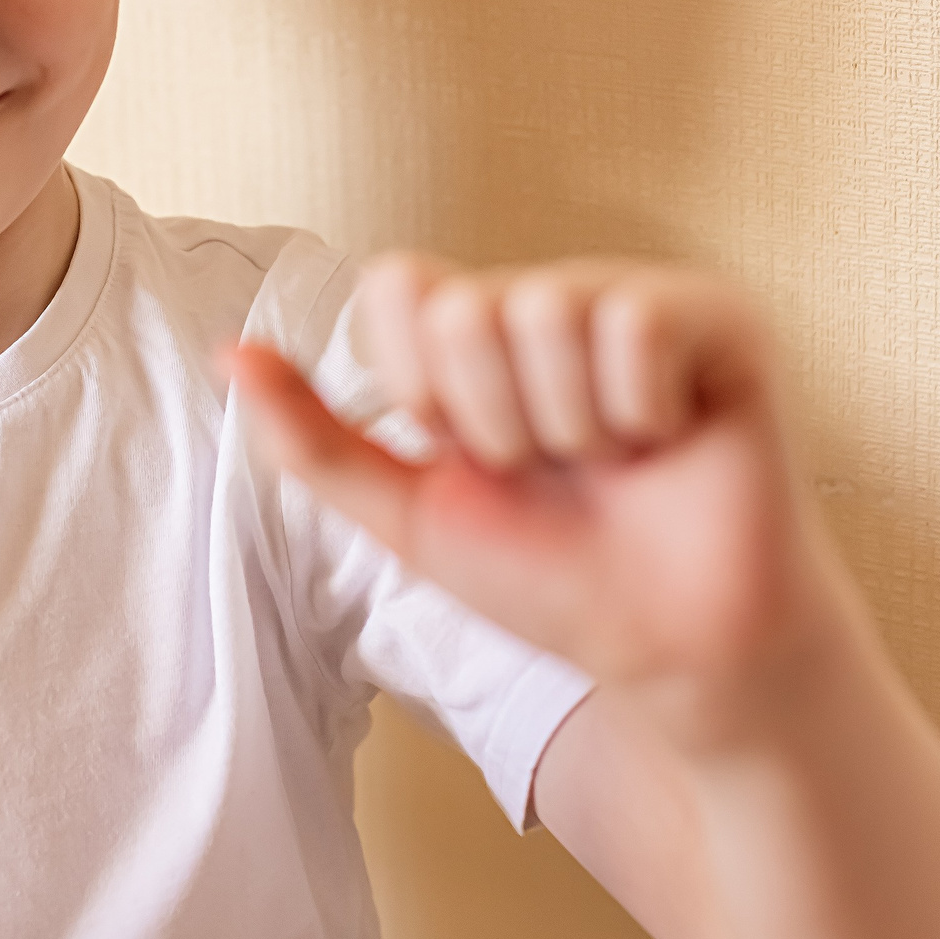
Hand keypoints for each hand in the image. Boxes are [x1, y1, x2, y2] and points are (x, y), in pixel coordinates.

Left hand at [232, 255, 832, 749]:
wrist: (666, 649)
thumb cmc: (550, 579)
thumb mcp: (406, 515)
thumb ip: (310, 440)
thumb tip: (226, 354)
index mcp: (473, 335)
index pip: (397, 288)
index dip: (420, 392)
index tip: (467, 454)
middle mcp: (547, 301)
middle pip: (463, 311)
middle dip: (494, 423)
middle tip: (552, 468)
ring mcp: (631, 302)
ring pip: (546, 313)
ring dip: (568, 427)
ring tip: (612, 462)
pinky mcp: (713, 321)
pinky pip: (635, 323)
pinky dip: (638, 410)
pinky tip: (665, 439)